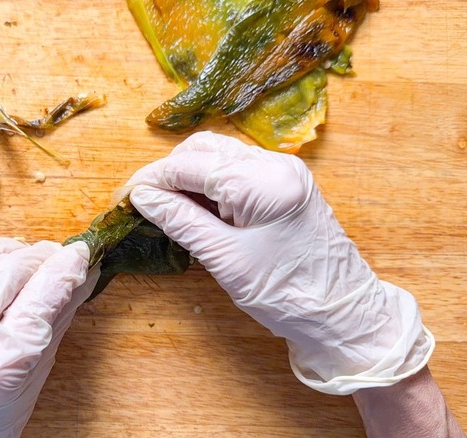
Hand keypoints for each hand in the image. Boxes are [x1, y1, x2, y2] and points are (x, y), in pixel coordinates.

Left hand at [0, 238, 98, 436]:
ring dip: (0, 253)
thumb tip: (82, 270)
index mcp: (0, 362)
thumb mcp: (37, 370)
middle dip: (37, 257)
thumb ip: (58, 315)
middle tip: (51, 257)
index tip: (78, 253)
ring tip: (15, 262)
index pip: (43, 293)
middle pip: (9, 268)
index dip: (65, 267)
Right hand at [126, 131, 433, 394]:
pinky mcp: (285, 184)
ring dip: (187, 176)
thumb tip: (143, 196)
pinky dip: (209, 184)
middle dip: (168, 173)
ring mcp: (283, 171)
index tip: (124, 197)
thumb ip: (181, 220)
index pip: (191, 165)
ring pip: (219, 156)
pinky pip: (236, 171)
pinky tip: (192, 207)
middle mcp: (276, 164)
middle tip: (140, 202)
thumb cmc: (287, 295)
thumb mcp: (225, 259)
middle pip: (204, 150)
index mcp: (264, 181)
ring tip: (163, 206)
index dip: (152, 179)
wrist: (342, 315)